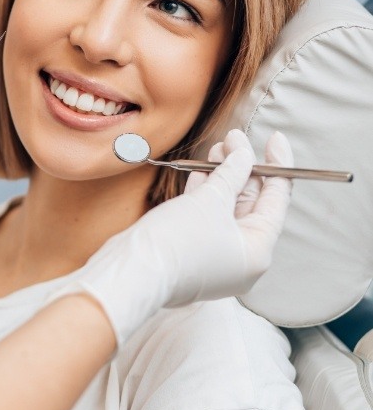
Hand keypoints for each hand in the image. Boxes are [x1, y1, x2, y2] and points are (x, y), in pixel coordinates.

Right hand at [50, 129, 292, 344]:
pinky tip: (200, 173)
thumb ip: (232, 172)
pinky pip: (208, 220)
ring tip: (216, 148)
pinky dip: (206, 196)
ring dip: (222, 177)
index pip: (277, 200)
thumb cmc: (177, 241)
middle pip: (251, 203)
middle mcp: (242, 259)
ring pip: (226, 209)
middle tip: (233, 139)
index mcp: (258, 251)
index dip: (277, 164)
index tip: (275, 137)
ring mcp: (217, 259)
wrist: (132, 272)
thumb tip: (243, 152)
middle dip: (242, 168)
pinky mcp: (195, 256)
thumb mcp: (211, 200)